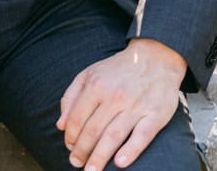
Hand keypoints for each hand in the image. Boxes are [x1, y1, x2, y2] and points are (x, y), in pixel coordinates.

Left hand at [57, 38, 185, 169]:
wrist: (155, 58)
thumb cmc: (117, 70)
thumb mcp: (88, 74)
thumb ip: (71, 97)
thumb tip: (60, 125)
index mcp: (96, 85)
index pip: (78, 118)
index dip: (71, 136)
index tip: (69, 148)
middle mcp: (115, 96)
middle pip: (94, 129)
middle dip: (82, 150)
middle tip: (76, 164)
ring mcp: (136, 106)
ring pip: (114, 135)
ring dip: (100, 156)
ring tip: (91, 170)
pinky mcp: (156, 115)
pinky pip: (142, 136)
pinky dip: (131, 150)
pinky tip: (120, 163)